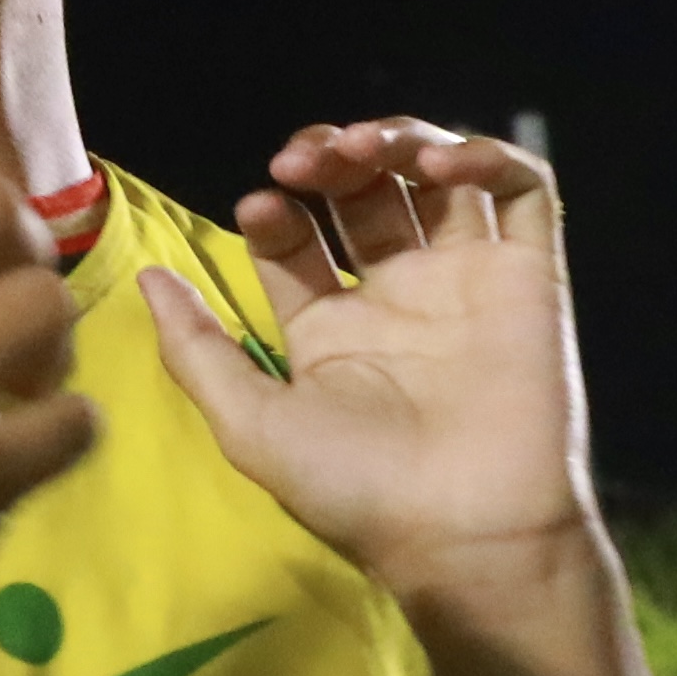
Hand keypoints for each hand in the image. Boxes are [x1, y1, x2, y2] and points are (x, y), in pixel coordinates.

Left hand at [132, 118, 585, 604]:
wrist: (468, 535)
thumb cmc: (358, 492)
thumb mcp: (252, 424)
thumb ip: (196, 351)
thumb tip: (146, 280)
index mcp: (331, 332)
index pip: (295, 241)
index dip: (276, 212)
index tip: (262, 207)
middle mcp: (398, 299)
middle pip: (361, 194)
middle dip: (330, 157)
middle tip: (306, 159)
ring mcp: (465, 284)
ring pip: (437, 178)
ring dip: (399, 140)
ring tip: (366, 146)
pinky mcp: (530, 278)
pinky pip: (521, 194)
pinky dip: (486, 157)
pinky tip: (440, 165)